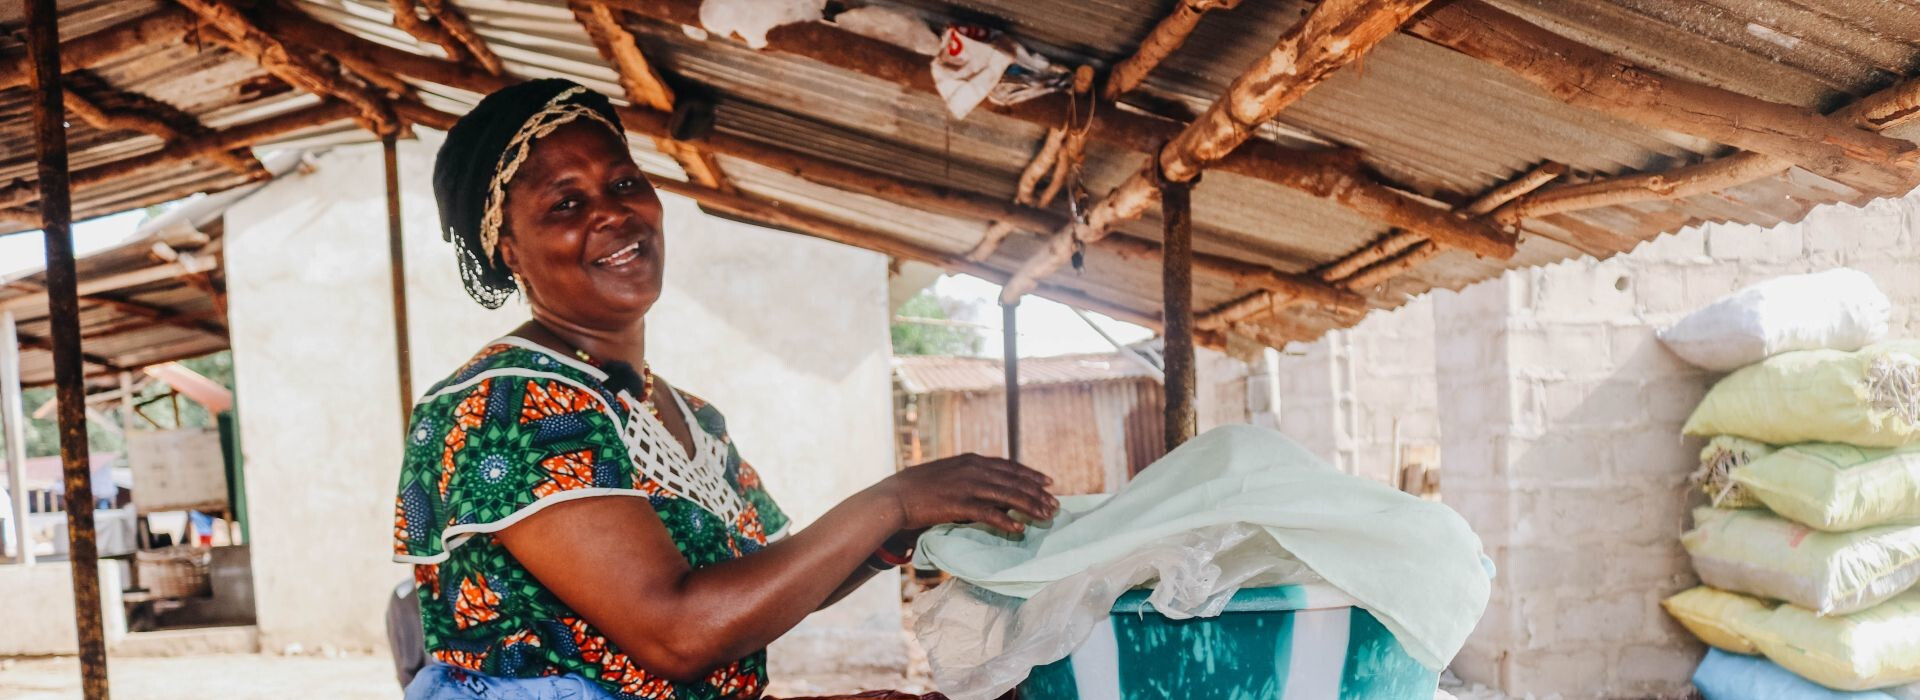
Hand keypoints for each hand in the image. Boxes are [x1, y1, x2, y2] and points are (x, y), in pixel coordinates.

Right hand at [875, 453, 1058, 532]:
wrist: (895, 496)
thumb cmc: (917, 487)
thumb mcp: (946, 473)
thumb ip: (967, 476)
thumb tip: (984, 485)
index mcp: (971, 460)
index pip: (1009, 466)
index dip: (1031, 474)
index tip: (1048, 482)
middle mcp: (973, 469)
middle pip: (1015, 481)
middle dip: (1038, 493)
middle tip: (1055, 504)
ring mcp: (967, 486)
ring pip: (1008, 496)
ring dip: (1031, 507)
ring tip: (1046, 517)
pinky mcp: (960, 504)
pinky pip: (990, 513)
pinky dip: (1007, 521)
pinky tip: (1019, 529)